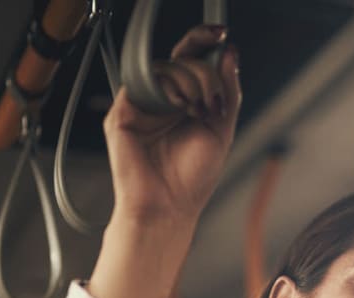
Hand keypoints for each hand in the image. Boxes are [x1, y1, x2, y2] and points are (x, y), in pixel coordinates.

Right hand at [103, 25, 241, 226]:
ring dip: (190, 82)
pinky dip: (169, 90)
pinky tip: (181, 108)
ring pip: (165, 67)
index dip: (204, 41)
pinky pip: (145, 83)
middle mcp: (160, 99)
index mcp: (182, 101)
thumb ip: (228, 93)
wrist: (170, 207)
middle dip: (204, 70)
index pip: (190, 59)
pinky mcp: (123, 112)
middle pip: (180, 57)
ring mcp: (140, 104)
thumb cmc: (192, 179)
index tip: (222, 34)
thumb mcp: (222, 131)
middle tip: (213, 97)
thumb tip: (230, 54)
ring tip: (199, 111)